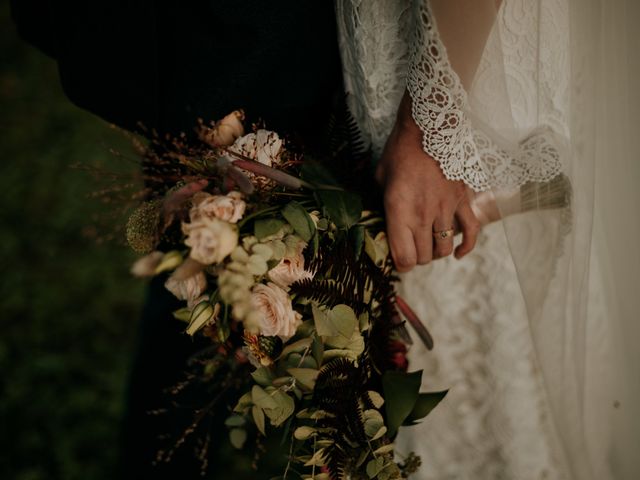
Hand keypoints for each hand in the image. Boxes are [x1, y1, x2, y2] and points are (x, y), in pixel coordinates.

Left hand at [376, 91, 479, 271]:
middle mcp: (423, 215)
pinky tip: (457, 254)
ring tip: (428, 245)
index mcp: (399, 210)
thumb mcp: (380, 177)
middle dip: (416, 258)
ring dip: (435, 252)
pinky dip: (466, 247)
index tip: (396, 259)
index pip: (404, 257)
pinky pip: (471, 232)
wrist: (431, 126)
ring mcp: (445, 209)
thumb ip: (381, 202)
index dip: (399, 264)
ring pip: (444, 249)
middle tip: (410, 249)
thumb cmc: (400, 150)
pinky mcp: (462, 201)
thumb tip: (381, 219)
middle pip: (424, 257)